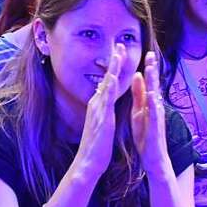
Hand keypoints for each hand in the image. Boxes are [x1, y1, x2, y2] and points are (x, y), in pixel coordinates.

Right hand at [74, 44, 121, 181]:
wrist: (88, 162)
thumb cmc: (96, 145)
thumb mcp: (101, 123)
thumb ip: (102, 110)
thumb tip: (104, 101)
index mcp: (98, 105)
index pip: (107, 81)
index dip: (114, 67)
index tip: (119, 53)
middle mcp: (97, 103)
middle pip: (106, 77)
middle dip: (113, 60)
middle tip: (119, 44)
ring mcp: (98, 108)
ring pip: (106, 83)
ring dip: (112, 67)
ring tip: (118, 52)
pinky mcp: (101, 116)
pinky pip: (107, 98)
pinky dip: (110, 85)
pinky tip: (113, 75)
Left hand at [131, 52, 169, 177]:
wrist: (154, 160)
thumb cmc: (146, 136)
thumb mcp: (139, 112)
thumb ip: (139, 95)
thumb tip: (137, 76)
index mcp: (148, 105)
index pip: (149, 83)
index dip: (148, 68)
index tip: (147, 53)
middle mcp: (155, 109)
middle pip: (154, 86)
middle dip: (153, 70)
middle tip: (151, 54)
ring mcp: (157, 119)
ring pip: (156, 98)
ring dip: (154, 83)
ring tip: (151, 69)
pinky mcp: (156, 129)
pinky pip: (154, 115)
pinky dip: (153, 105)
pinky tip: (152, 96)